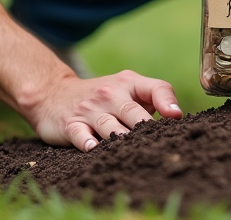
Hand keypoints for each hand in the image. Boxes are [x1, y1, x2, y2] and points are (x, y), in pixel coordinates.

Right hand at [26, 69, 182, 150]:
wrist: (53, 93)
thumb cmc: (102, 96)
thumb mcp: (127, 88)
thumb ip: (153, 98)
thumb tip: (177, 116)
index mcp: (129, 84)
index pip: (155, 88)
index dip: (167, 102)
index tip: (176, 117)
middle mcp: (110, 94)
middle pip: (133, 112)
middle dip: (145, 127)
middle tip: (158, 143)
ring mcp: (90, 110)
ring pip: (109, 126)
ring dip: (121, 137)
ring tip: (132, 148)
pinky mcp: (71, 124)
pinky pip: (81, 134)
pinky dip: (88, 142)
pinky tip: (95, 148)